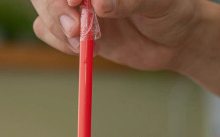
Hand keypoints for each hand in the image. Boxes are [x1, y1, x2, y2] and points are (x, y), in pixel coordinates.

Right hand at [31, 0, 207, 70]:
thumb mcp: (158, 3)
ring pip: (44, 10)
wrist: (175, 41)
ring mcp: (77, 6)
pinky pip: (46, 31)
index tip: (76, 1)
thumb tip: (100, 4)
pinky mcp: (73, 29)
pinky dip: (59, 43)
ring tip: (83, 45)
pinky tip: (84, 50)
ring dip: (57, 29)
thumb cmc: (172, 11)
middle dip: (55, 10)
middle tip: (76, 30)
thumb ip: (129, 0)